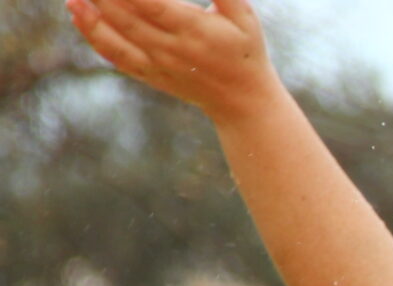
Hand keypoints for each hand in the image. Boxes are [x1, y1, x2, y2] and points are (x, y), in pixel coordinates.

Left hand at [66, 0, 279, 122]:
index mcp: (193, 30)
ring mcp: (157, 64)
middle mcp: (171, 48)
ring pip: (114, 36)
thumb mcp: (242, 14)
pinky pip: (115, 55)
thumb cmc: (245, 49)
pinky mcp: (149, 74)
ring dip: (89, 12)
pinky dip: (93, 35)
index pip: (150, 3)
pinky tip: (79, 14)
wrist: (244, 101)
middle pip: (124, 15)